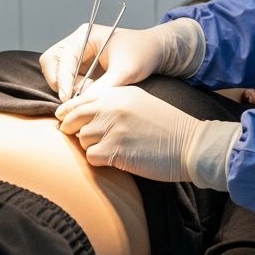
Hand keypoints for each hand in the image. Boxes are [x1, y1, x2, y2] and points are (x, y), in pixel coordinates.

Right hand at [39, 19, 204, 101]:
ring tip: (90, 95)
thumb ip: (102, 88)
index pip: (62, 57)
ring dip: (69, 88)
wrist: (156, 52)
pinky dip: (75, 91)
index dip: (63, 79)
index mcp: (85, 35)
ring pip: (58, 73)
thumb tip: (81, 105)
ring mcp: (79, 54)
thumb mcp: (124, 72)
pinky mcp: (83, 67)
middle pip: (51, 62)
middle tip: (74, 99)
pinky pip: (69, 80)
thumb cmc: (142, 55)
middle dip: (60, 82)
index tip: (68, 99)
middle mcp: (78, 42)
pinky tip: (91, 96)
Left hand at [56, 85, 239, 190]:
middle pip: (73, 120)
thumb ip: (113, 103)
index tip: (64, 120)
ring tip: (111, 149)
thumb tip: (84, 113)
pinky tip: (115, 159)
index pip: (79, 101)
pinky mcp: (115, 149)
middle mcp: (111, 107)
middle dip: (73, 130)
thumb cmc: (166, 125)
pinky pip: (91, 157)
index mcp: (117, 93)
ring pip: (81, 140)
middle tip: (84, 139)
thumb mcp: (138, 102)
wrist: (190, 143)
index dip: (68, 113)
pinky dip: (100, 161)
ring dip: (91, 147)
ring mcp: (112, 127)